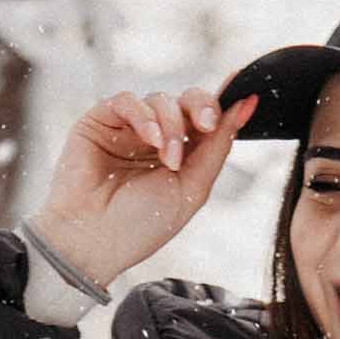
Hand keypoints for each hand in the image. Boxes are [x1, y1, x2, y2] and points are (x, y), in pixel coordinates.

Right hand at [28, 86, 260, 287]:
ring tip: (167, 158)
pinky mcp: (99, 121)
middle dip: (202, 108)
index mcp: (179, 157)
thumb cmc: (139, 226)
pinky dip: (144, 115)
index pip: (204, 120)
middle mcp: (154, 139)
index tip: (246, 96)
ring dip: (171, 125)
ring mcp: (127, 129)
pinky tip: (150, 139)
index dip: (223, 106)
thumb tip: (246, 105)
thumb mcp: (192, 190)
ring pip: (160, 100)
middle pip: (186, 101)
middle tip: (207, 125)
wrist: (92, 242)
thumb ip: (218, 148)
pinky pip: (127, 100)